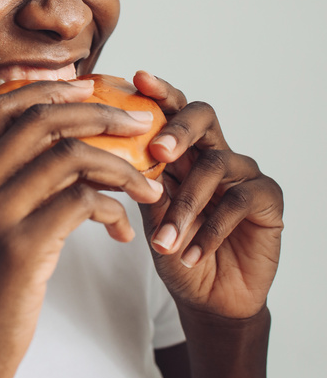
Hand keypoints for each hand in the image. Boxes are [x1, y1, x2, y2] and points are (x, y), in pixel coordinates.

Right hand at [0, 80, 162, 377]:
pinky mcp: (18, 251)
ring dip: (121, 167)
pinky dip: (115, 208)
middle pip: (41, 118)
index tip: (93, 89)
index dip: (51, 88)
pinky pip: (81, 202)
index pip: (2, 105)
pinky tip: (123, 231)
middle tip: (141, 126)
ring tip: (148, 188)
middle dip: (100, 113)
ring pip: (68, 156)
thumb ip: (4, 193)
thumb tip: (59, 159)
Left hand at [134, 71, 283, 319]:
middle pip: (203, 116)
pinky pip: (238, 202)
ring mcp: (243, 174)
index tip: (138, 78)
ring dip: (186, 206)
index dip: (159, 93)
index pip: (173, 111)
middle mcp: (214, 154)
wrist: (209, 299)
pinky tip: (191, 254)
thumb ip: (140, 183)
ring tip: (165, 241)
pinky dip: (210, 231)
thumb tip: (110, 153)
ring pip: (215, 165)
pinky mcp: (267, 199)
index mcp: (184, 152)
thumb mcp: (150, 217)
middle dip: (178, 129)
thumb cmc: (177, 252)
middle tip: (157, 151)